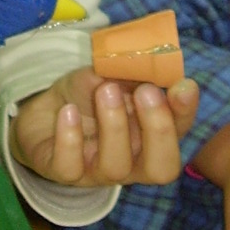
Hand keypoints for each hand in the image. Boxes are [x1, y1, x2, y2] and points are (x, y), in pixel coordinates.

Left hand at [10, 67, 198, 187]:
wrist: (44, 109)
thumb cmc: (87, 94)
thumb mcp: (110, 74)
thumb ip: (130, 71)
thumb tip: (147, 57)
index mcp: (151, 135)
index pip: (179, 132)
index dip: (185, 112)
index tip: (183, 85)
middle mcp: (132, 160)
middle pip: (161, 167)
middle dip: (158, 130)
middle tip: (146, 91)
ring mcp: (98, 171)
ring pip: (116, 168)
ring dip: (114, 126)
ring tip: (104, 90)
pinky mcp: (64, 172)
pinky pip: (70, 167)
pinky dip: (70, 138)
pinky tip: (68, 111)